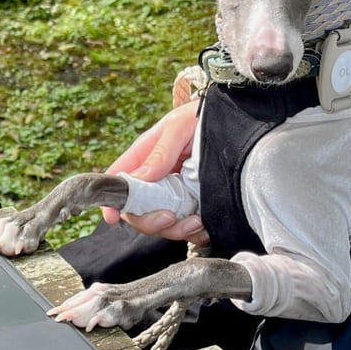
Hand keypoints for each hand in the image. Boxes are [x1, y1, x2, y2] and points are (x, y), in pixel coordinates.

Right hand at [103, 99, 209, 244]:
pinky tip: (204, 225)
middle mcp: (155, 179)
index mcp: (144, 157)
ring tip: (196, 222)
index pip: (118, 180)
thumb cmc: (203, 116)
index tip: (112, 217)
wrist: (239, 122)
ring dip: (176, 229)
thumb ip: (160, 152)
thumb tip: (140, 179)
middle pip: (137, 211)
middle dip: (150, 221)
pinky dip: (193, 233)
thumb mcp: (180, 127)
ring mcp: (174, 195)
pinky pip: (185, 228)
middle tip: (170, 217)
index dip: (111, 201)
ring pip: (161, 224)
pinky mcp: (193, 206)